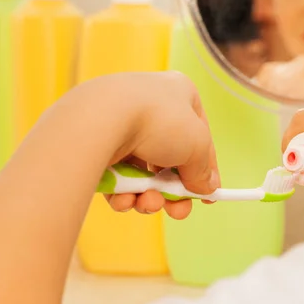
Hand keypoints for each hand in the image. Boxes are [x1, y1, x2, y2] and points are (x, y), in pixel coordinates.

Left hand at [102, 72, 219, 219]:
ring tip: (147, 204)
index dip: (205, 169)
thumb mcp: (198, 147)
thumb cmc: (157, 121)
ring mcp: (119, 124)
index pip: (199, 136)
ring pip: (142, 173)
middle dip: (173, 191)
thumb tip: (206, 188)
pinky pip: (116, 176)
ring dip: (149, 196)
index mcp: (178, 92)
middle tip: (176, 211)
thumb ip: (204, 170)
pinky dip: (123, 193)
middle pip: (169, 159)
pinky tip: (124, 200)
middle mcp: (149, 104)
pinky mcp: (96, 144)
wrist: (99, 120)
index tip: (207, 195)